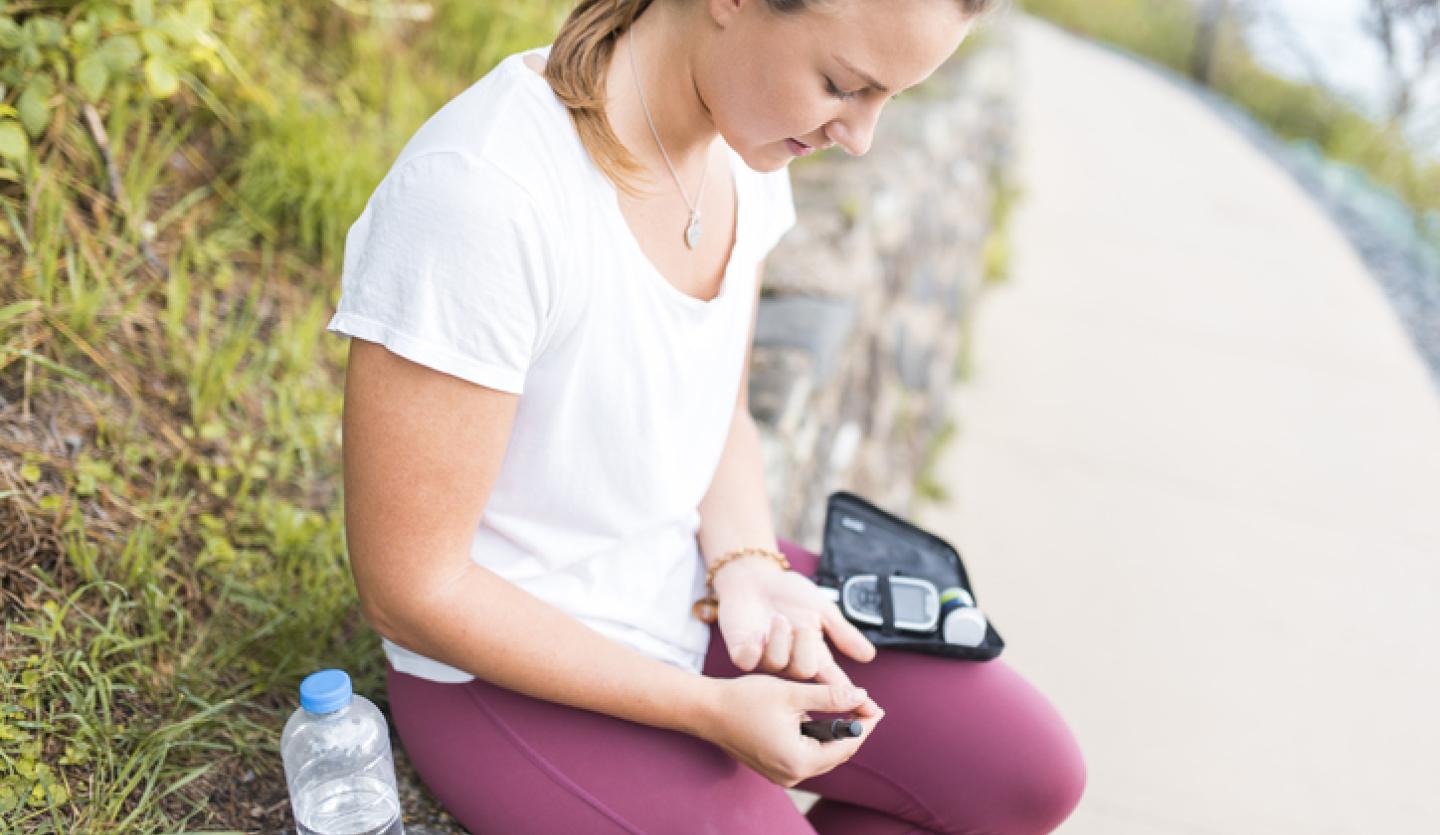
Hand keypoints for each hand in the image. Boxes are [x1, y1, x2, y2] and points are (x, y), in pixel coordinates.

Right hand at [697, 673, 885, 787]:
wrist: (707, 711)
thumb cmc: (744, 700)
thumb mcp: (791, 693)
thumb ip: (829, 696)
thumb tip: (862, 696)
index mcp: (798, 759)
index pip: (846, 745)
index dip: (864, 724)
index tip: (877, 706)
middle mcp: (792, 774)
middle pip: (837, 754)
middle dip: (853, 729)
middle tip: (866, 704)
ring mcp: (782, 774)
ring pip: (823, 755)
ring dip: (836, 733)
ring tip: (848, 707)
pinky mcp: (775, 768)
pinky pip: (807, 755)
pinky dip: (818, 738)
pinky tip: (822, 717)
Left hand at [714, 559, 877, 690]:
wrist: (755, 576)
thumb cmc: (788, 592)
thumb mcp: (822, 609)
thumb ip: (843, 633)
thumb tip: (869, 656)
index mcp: (813, 655)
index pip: (833, 682)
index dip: (847, 694)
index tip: (866, 705)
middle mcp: (790, 663)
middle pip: (804, 672)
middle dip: (804, 645)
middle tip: (801, 624)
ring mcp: (765, 661)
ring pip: (777, 663)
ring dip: (780, 636)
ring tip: (778, 617)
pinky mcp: (742, 654)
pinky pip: (749, 661)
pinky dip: (755, 644)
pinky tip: (757, 631)